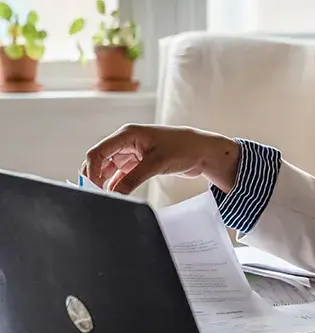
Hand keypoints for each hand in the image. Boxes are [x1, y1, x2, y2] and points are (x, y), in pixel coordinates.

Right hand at [82, 124, 239, 195]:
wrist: (204, 152)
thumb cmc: (184, 148)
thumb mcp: (156, 164)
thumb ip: (132, 179)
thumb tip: (114, 194)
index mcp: (127, 134)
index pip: (98, 152)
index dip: (91, 171)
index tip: (92, 189)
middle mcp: (127, 142)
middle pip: (100, 160)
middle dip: (96, 177)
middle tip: (97, 196)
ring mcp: (133, 152)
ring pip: (109, 169)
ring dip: (106, 182)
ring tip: (106, 198)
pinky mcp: (140, 163)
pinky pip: (121, 174)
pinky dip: (117, 184)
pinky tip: (116, 195)